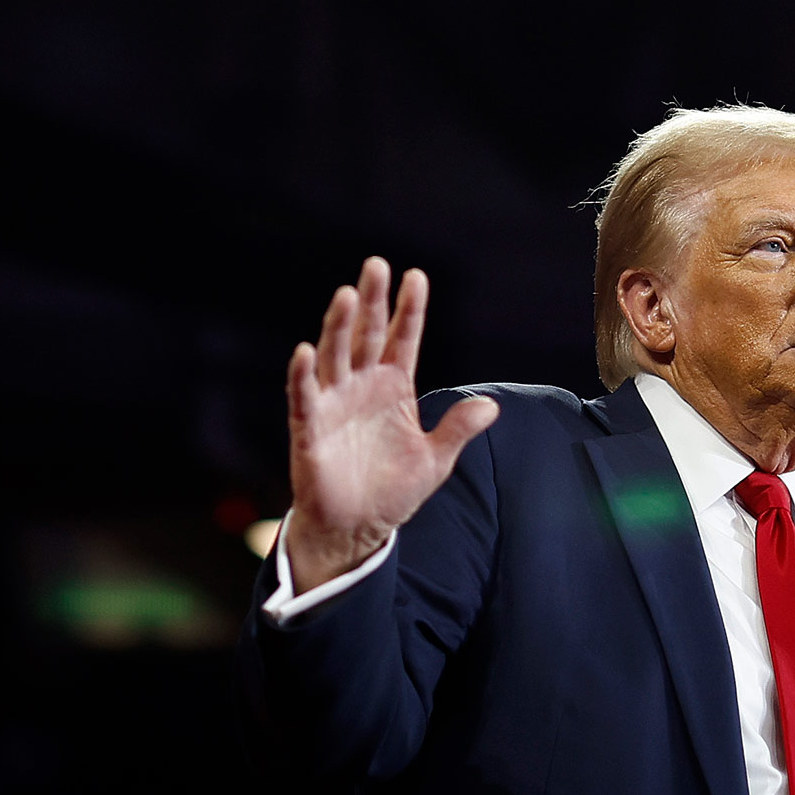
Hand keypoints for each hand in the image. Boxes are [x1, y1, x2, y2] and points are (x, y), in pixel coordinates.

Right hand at [283, 257, 498, 588]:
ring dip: (338, 327)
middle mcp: (362, 387)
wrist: (356, 530)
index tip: (415, 275)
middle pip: (366, 335)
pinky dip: (303, 376)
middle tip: (375, 265)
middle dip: (371, 301)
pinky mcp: (310, 430)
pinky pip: (305, 398)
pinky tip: (304, 352)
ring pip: (335, 356)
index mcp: (393, 388)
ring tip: (345, 295)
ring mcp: (334, 405)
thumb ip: (457, 430)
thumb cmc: (392, 491)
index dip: (409, 309)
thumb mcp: (434, 461)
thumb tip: (492, 406)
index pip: (402, 339)